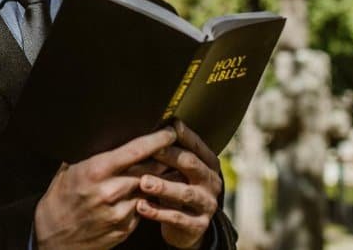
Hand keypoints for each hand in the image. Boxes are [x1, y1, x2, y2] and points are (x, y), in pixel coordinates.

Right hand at [34, 127, 177, 249]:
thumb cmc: (60, 199)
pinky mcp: (125, 229)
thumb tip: (109, 135)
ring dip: (158, 181)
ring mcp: (120, 212)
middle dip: (164, 159)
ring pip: (150, 190)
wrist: (54, 237)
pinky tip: (144, 195)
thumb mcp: (69, 170)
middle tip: (173, 150)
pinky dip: (146, 199)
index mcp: (96, 171)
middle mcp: (111, 191)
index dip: (157, 139)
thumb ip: (91, 155)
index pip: (135, 151)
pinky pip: (143, 208)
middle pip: (150, 169)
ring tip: (164, 172)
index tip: (170, 131)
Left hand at [135, 121, 222, 248]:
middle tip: (151, 151)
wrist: (185, 227)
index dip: (181, 135)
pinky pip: (177, 218)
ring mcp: (207, 204)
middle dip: (170, 156)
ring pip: (185, 193)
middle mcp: (212, 182)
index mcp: (208, 164)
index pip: (196, 145)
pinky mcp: (198, 225)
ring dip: (164, 186)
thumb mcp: (177, 170)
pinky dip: (158, 212)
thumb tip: (149, 127)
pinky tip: (141, 206)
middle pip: (191, 165)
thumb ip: (169, 152)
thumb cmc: (177, 187)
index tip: (164, 125)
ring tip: (144, 182)